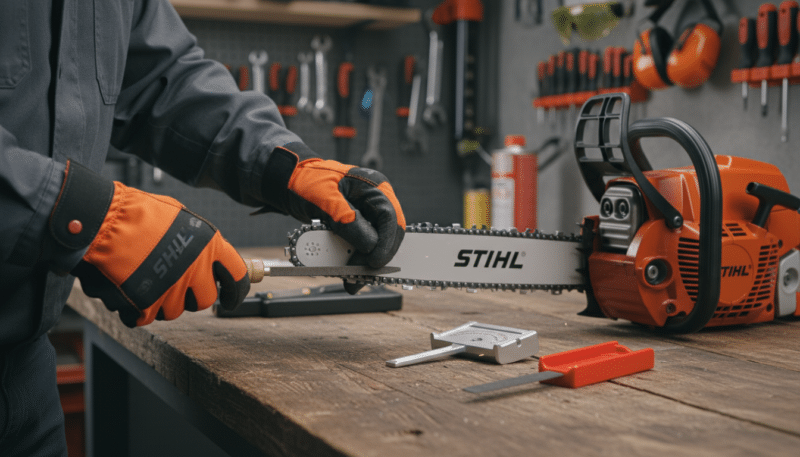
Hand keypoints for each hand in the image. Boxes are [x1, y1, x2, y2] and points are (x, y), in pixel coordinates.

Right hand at [50, 161, 248, 326]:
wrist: (100, 220)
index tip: (231, 297)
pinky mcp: (144, 305)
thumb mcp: (179, 216)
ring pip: (174, 311)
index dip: (236, 290)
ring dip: (161, 300)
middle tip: (175, 282)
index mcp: (209, 245)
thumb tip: (210, 256)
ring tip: (145, 277)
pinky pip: (146, 318)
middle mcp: (195, 270)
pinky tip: (128, 290)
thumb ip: (198, 240)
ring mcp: (170, 289)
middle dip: (192, 294)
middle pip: (205, 299)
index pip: (238, 277)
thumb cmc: (135, 212)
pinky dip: (136, 309)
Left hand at [265, 147, 404, 267]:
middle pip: (387, 235)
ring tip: (351, 278)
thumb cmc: (307, 182)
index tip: (375, 262)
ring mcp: (365, 215)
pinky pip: (360, 246)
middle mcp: (374, 202)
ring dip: (363, 261)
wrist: (289, 184)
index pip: (391, 218)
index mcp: (374, 188)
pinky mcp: (355, 227)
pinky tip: (344, 269)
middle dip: (375, 257)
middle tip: (360, 275)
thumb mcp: (326, 199)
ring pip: (375, 244)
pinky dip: (353, 258)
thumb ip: (348, 220)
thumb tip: (370, 244)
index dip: (387, 243)